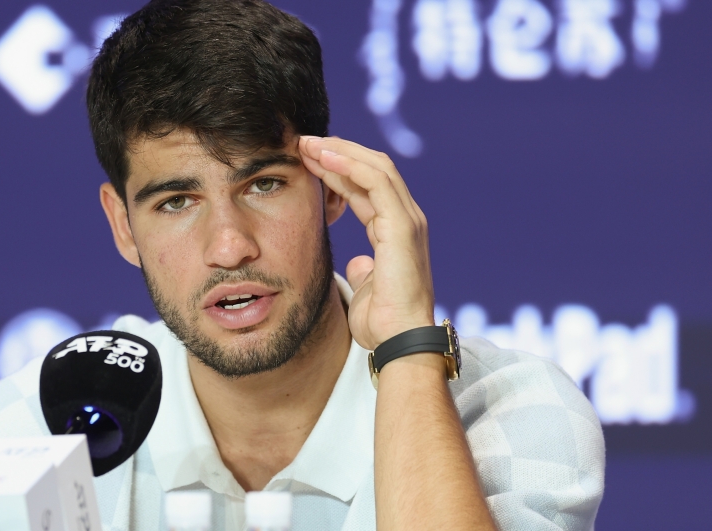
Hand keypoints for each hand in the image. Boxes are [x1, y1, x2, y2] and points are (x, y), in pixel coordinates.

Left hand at [299, 136, 434, 349]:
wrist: (399, 343)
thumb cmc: (383, 322)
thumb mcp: (367, 288)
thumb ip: (363, 270)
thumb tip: (357, 264)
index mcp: (395, 230)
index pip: (366, 187)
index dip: (337, 170)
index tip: (306, 160)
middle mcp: (406, 219)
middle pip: (371, 169)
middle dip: (337, 152)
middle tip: (303, 143)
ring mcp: (407, 220)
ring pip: (375, 167)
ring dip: (339, 151)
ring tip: (308, 143)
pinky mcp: (403, 226)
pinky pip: (376, 182)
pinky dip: (349, 164)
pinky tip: (323, 157)